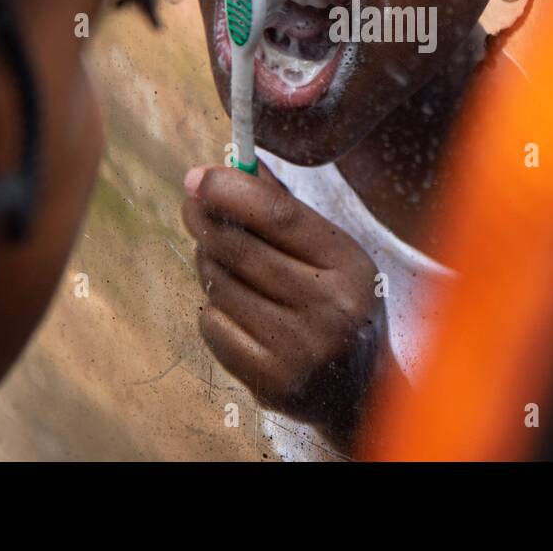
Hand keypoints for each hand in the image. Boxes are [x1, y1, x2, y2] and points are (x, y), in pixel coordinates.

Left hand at [181, 163, 390, 449]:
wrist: (359, 390)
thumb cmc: (338, 303)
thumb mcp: (331, 253)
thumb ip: (287, 209)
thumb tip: (239, 162)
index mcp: (349, 266)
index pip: (280, 216)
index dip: (232, 190)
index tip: (198, 176)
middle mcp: (329, 309)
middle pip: (240, 249)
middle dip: (206, 220)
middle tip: (193, 205)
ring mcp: (299, 350)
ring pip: (219, 285)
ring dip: (209, 264)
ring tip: (221, 259)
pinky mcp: (270, 381)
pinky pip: (213, 325)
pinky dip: (213, 307)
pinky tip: (234, 306)